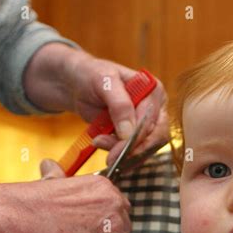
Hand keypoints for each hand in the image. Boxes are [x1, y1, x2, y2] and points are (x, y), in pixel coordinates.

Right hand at [14, 171, 130, 232]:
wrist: (19, 221)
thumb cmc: (30, 204)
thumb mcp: (50, 182)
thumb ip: (58, 177)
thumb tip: (51, 167)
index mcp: (104, 187)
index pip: (119, 208)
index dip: (105, 222)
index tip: (91, 229)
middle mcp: (114, 206)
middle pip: (123, 229)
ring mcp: (114, 231)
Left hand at [23, 44, 168, 163]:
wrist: (76, 84)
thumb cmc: (91, 75)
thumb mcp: (104, 82)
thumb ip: (119, 105)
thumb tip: (129, 133)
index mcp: (153, 91)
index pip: (152, 122)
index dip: (137, 139)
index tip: (118, 150)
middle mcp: (155, 108)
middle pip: (154, 139)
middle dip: (131, 151)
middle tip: (109, 157)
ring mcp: (146, 123)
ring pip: (145, 150)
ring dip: (123, 154)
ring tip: (99, 142)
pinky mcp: (134, 135)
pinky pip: (134, 153)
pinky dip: (121, 156)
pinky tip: (104, 148)